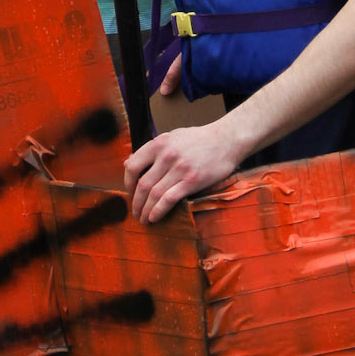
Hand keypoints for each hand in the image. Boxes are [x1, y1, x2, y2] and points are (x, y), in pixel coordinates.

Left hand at [124, 114, 251, 222]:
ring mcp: (179, 169)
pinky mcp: (192, 181)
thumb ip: (153, 149)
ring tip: (143, 219)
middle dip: (136, 202)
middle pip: (142, 184)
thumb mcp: (172, 136)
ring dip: (145, 210)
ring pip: (154, 194)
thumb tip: (130, 162)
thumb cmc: (199, 139)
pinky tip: (154, 217)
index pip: (133, 166)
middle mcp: (166, 156)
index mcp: (159, 144)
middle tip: (135, 212)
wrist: (226, 140)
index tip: (130, 192)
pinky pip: (169, 199)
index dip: (127, 183)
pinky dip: (159, 210)